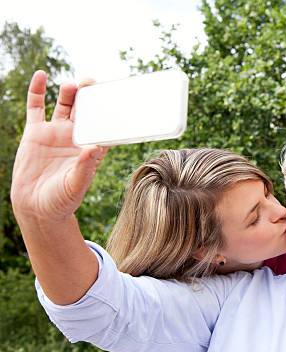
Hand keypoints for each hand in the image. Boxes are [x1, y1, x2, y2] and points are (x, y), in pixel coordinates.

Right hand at [10, 70, 107, 223]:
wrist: (36, 207)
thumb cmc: (62, 200)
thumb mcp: (76, 184)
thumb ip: (85, 166)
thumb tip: (95, 148)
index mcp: (91, 149)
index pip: (104, 126)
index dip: (109, 112)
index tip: (115, 97)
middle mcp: (75, 137)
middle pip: (85, 110)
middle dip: (90, 96)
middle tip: (93, 82)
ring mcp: (56, 133)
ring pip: (64, 105)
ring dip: (69, 93)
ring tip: (74, 85)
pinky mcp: (35, 132)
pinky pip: (36, 107)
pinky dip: (37, 90)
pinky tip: (41, 74)